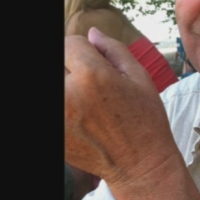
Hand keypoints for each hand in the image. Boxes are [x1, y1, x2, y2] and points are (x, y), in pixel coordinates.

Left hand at [64, 28, 180, 189]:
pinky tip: (81, 119)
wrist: (138, 166)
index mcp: (92, 76)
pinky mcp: (55, 133)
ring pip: (59, 84)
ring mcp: (57, 116)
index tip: (96, 64)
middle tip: (91, 88)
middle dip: (72, 69)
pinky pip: (59, 107)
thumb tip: (91, 33)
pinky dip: (67, 109)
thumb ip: (113, 50)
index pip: (69, 43)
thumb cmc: (145, 120)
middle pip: (60, 65)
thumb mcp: (139, 78)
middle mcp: (67, 94)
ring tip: (85, 103)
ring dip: (68, 88)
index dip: (84, 50)